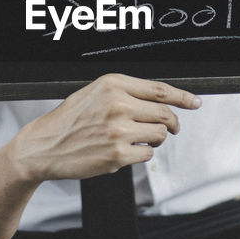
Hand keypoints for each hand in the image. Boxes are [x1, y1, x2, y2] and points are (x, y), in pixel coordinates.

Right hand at [12, 73, 200, 181]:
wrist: (44, 145)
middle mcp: (117, 104)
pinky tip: (124, 151)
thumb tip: (162, 100)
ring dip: (154, 139)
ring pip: (159, 134)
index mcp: (112, 84)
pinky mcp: (118, 155)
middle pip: (164, 113)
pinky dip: (141, 154)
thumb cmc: (70, 119)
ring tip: (136, 139)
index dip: (182, 97)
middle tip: (171, 128)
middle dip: (172, 123)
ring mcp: (118, 131)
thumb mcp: (95, 93)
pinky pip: (147, 154)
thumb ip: (126, 92)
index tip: (195, 102)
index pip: (159, 89)